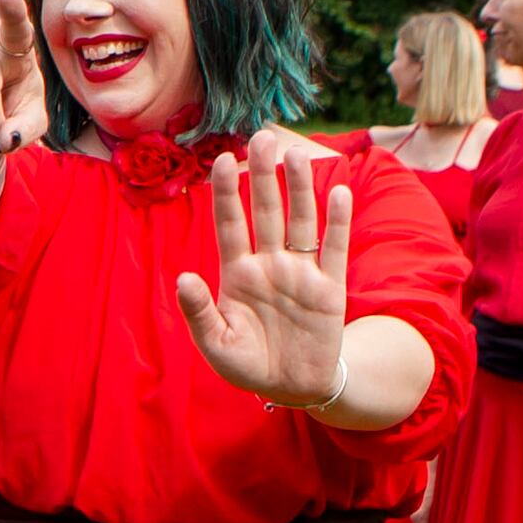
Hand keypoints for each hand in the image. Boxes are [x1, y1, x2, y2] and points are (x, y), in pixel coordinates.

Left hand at [173, 131, 351, 405]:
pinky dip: (338, 222)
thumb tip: (182, 278)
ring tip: (296, 153)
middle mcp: (269, 264)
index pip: (231, 224)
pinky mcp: (330, 288)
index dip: (228, 193)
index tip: (222, 159)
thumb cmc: (247, 364)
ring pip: (300, 221)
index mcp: (237, 274)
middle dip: (264, 175)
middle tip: (261, 136)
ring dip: (299, 188)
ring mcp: (301, 272)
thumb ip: (199, 312)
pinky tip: (339, 192)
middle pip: (267, 211)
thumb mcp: (216, 343)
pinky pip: (335, 249)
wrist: (292, 387)